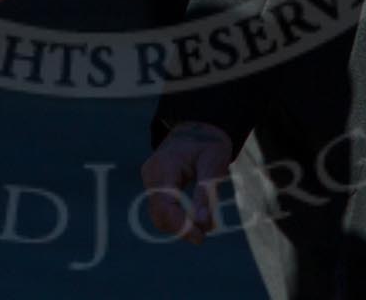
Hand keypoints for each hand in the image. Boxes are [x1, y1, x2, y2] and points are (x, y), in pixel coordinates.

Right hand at [140, 121, 234, 243]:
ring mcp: (150, 180)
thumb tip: (202, 223)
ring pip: (159, 214)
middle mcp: (151, 174)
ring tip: (203, 226)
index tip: (200, 237)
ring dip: (179, 225)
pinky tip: (194, 217)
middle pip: (158, 214)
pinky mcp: (155, 185)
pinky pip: (162, 208)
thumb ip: (206, 192)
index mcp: (164, 167)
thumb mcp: (214, 163)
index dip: (180, 226)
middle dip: (180, 229)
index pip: (164, 206)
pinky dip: (177, 217)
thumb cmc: (208, 144)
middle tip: (203, 235)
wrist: (198, 129)